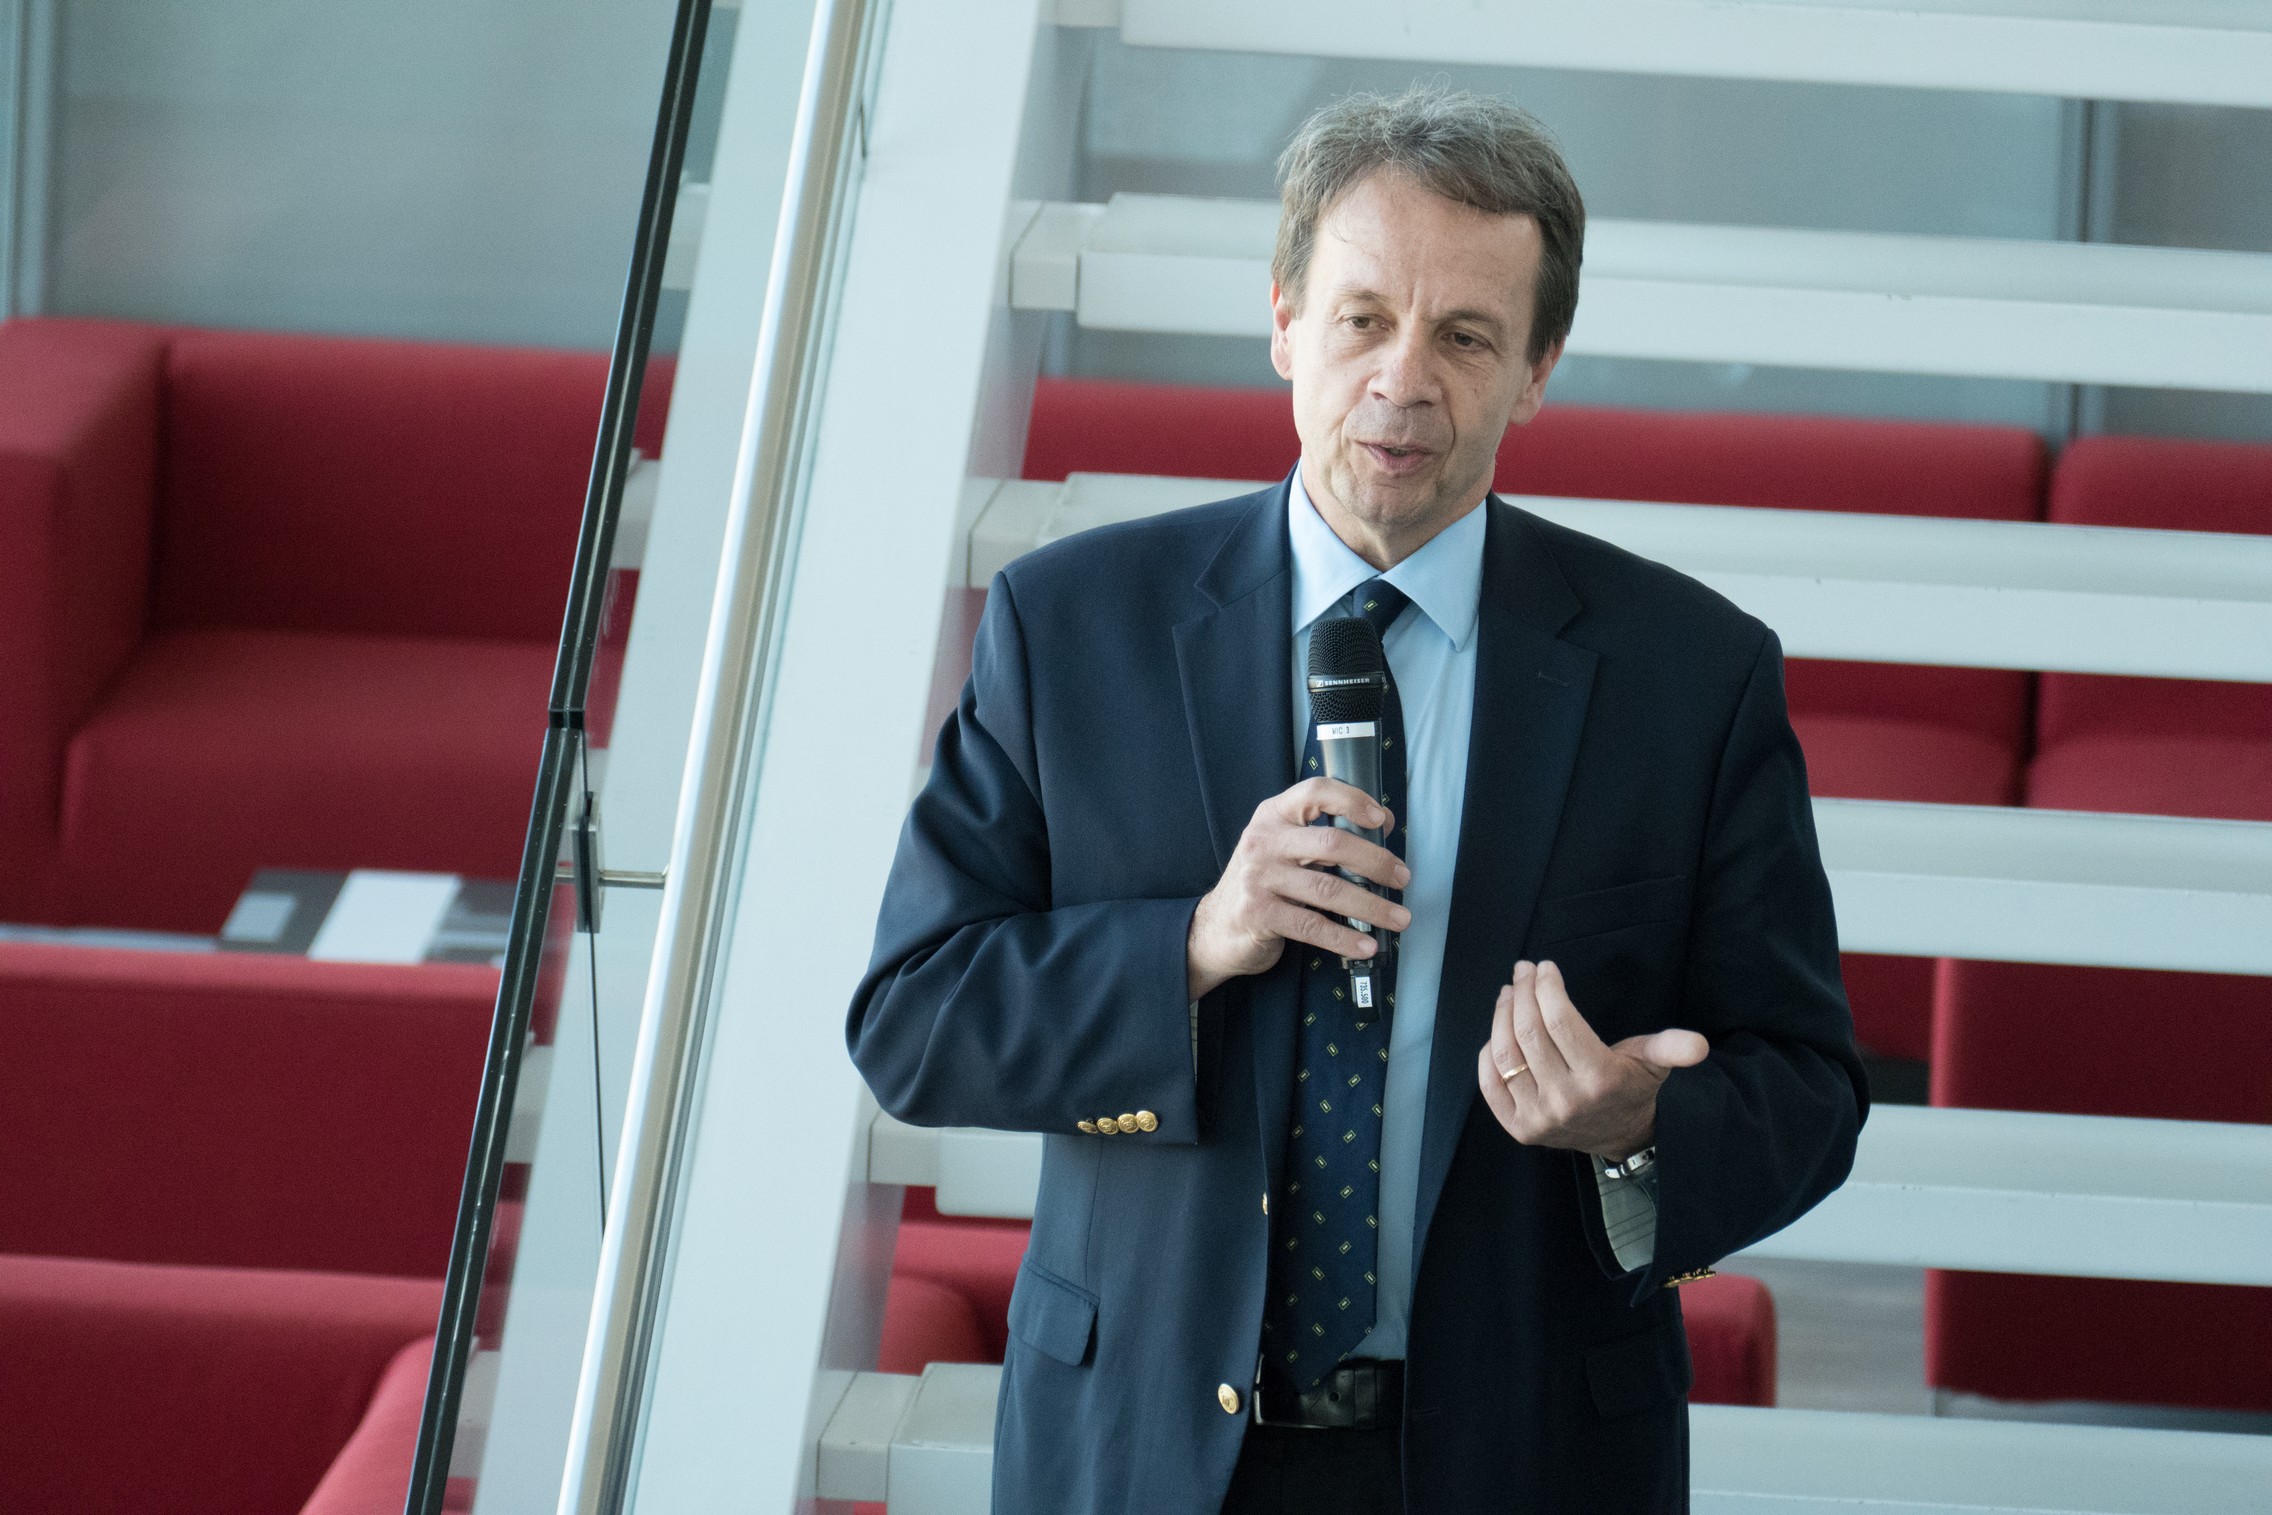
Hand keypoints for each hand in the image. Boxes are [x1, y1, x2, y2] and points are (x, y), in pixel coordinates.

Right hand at [1186, 778, 1410, 999]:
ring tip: (1399, 917)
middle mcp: (1263, 840)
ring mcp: (1258, 877)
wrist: (1216, 927)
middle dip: (1376, 861)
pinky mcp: (1258, 913)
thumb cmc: (1263, 884)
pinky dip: (1345, 938)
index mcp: (1273, 815)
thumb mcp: (1283, 848)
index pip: (1315, 792)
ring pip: (1329, 889)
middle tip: (1402, 877)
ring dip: (1372, 906)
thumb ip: (1321, 835)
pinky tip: (1366, 944)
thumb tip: (1382, 825)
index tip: (1381, 820)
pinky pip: (1312, 926)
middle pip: (1332, 843)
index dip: (1353, 800)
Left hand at [1475, 960, 1708, 1159]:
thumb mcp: (1653, 1063)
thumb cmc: (1630, 1087)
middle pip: (1529, 1033)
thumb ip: (1672, 1049)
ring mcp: (1539, 1117)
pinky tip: (1498, 1030)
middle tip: (1522, 971)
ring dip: (1501, 1015)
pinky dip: (1488, 1053)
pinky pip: (1490, 1084)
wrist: (1618, 1136)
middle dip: (1521, 993)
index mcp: (1600, 1078)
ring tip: (1508, 993)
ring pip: (1506, 1055)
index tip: (1543, 967)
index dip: (1546, 987)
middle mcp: (1567, 1100)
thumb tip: (1699, 1045)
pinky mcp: (1518, 1128)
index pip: (1559, 1021)